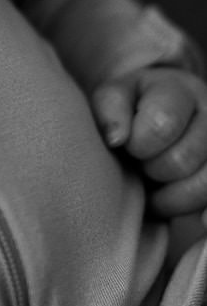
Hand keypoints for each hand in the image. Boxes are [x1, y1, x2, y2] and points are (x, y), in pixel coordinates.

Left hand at [93, 67, 206, 219]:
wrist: (156, 115)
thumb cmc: (132, 107)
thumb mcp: (113, 97)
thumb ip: (109, 110)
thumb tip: (116, 137)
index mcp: (180, 90)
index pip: (162, 124)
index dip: (138, 144)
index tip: (129, 145)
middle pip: (182, 160)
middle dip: (153, 170)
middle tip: (143, 166)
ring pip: (204, 187)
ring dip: (172, 199)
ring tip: (156, 189)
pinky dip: (194, 216)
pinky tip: (182, 212)